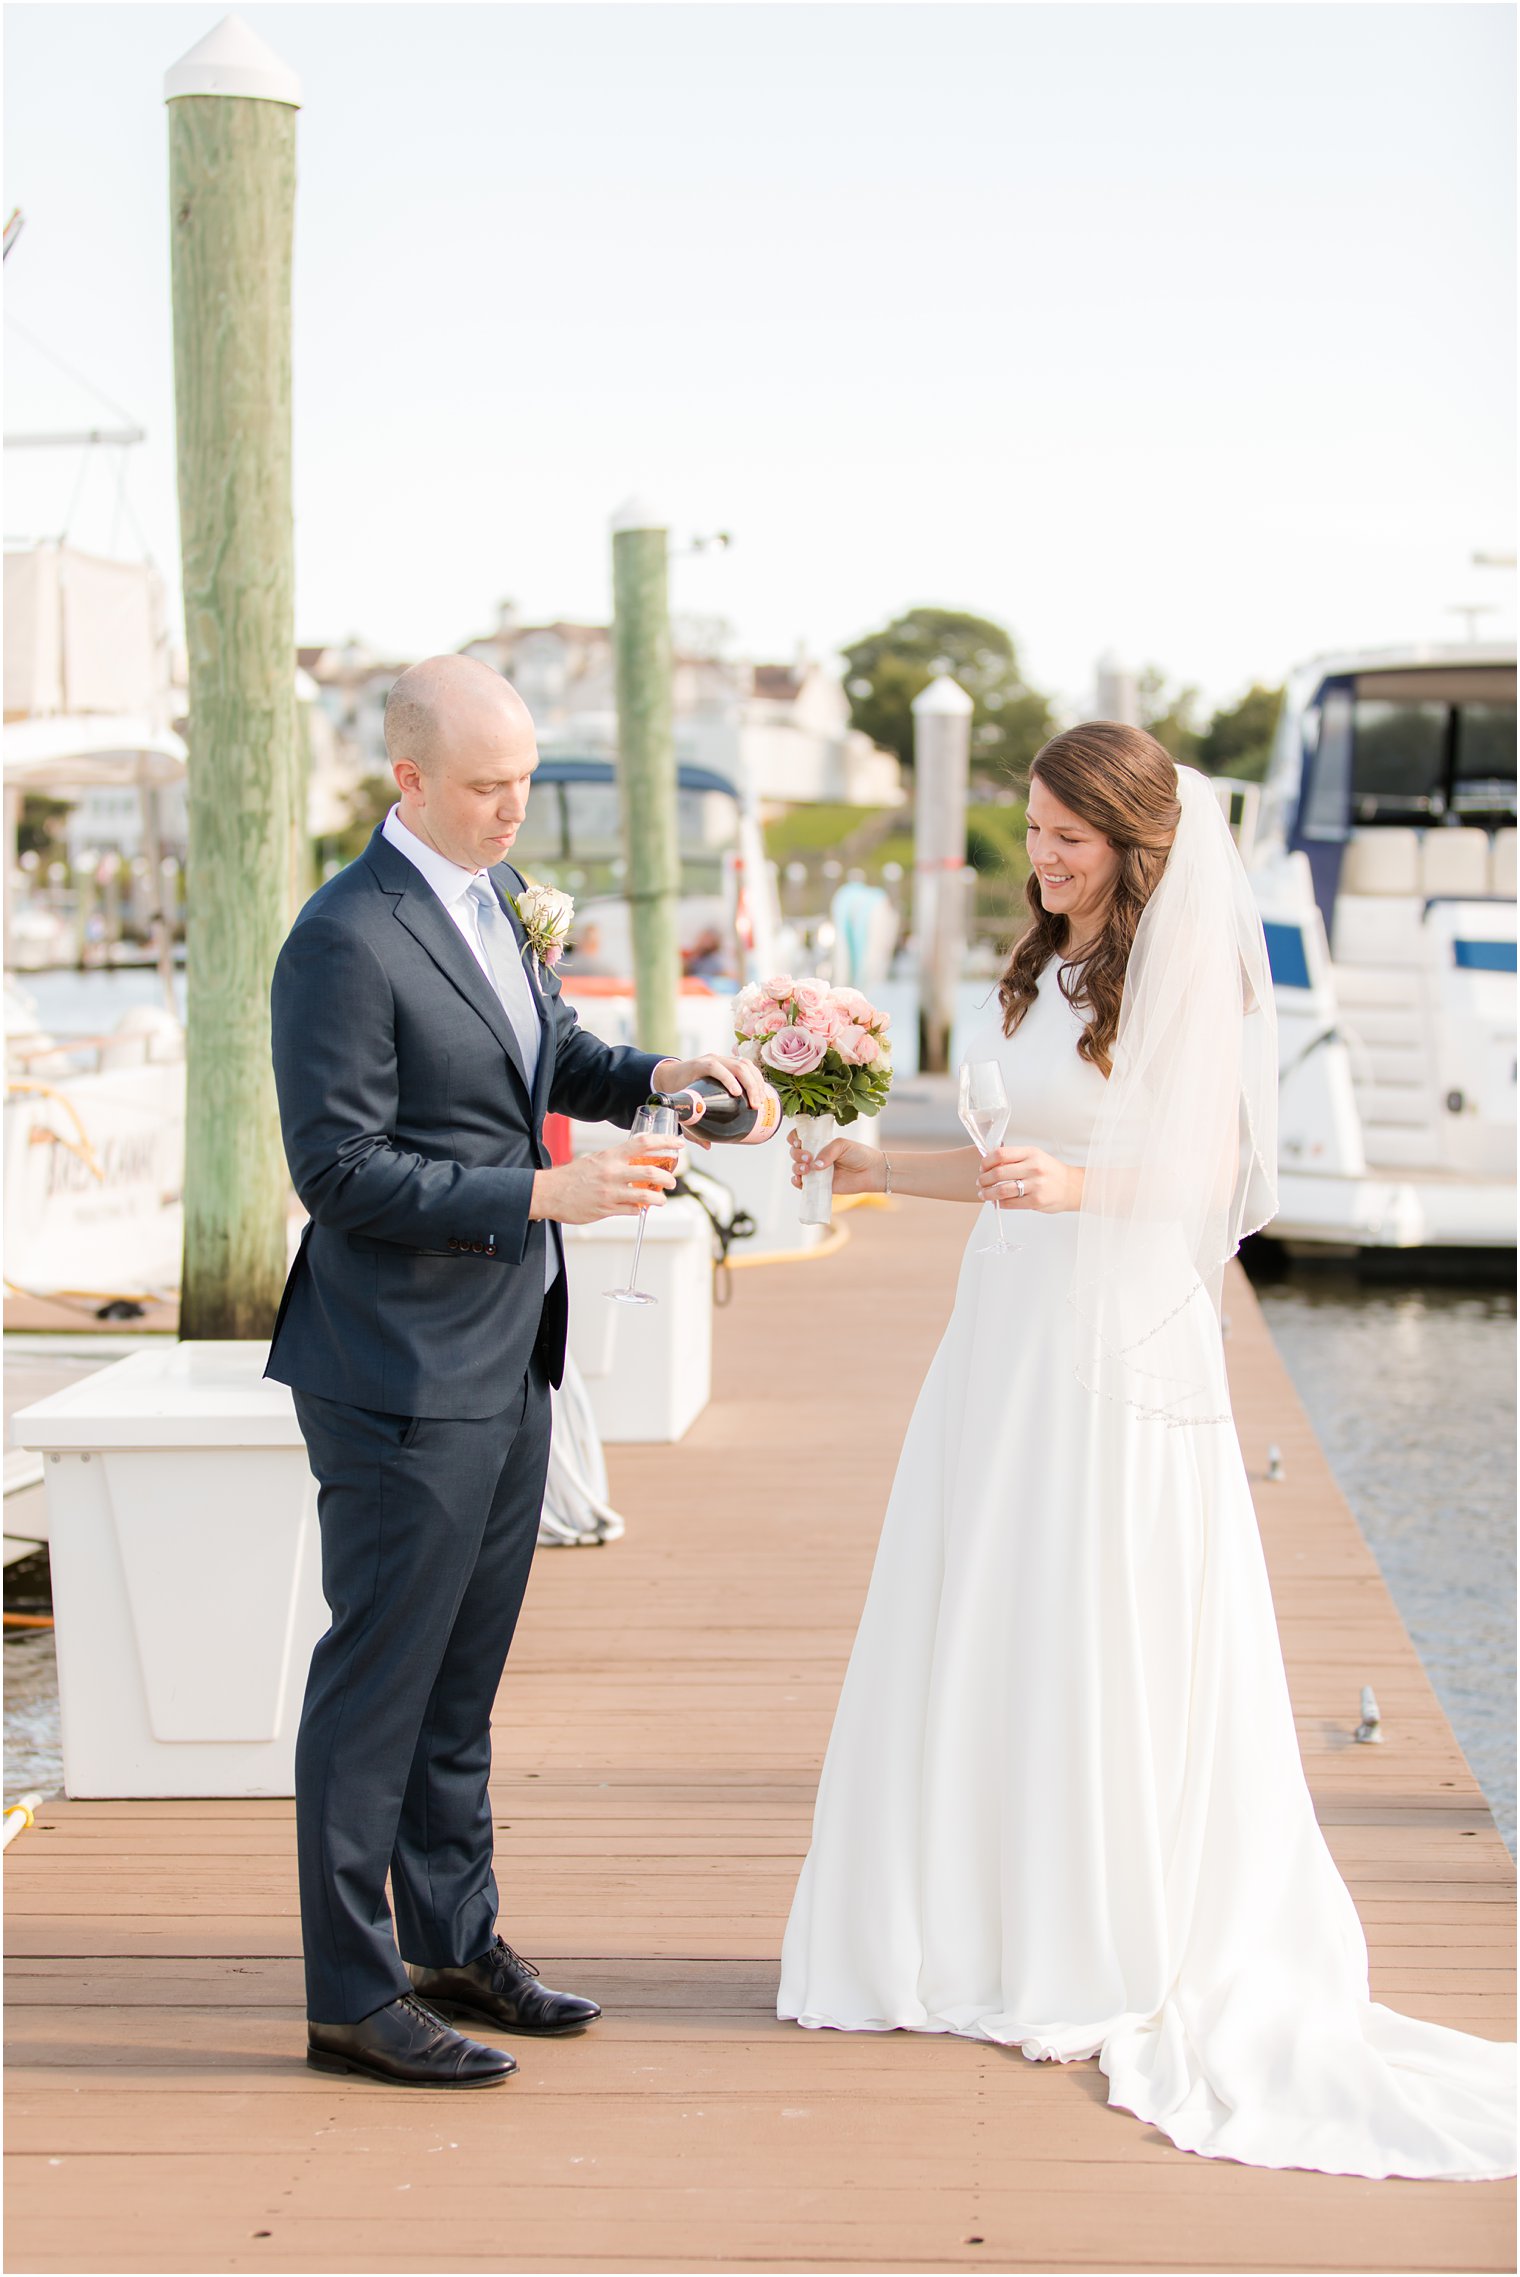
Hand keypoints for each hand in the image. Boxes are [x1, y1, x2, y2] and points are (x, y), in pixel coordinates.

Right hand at [530, 1132, 682, 1224]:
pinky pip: (632, 1210)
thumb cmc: (572, 1176)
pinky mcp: (607, 1210)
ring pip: (646, 1195)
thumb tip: (637, 1162)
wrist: (550, 1193)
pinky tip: (640, 1208)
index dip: (665, 1141)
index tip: (678, 1144)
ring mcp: (611, 1192)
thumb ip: (617, 1161)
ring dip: (659, 1198)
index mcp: (611, 1156)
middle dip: (668, 1178)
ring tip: (661, 1199)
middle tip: (672, 1181)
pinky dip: (640, 1209)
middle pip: (651, 1171)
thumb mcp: (596, 1159)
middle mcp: (612, 1172)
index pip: (643, 1143)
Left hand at [649, 1052, 768, 1147]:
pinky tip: (761, 1092)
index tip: (737, 1094)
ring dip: (757, 1082)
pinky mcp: (730, 1063)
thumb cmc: (677, 1089)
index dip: (727, 1078)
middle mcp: (712, 1059)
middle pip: (736, 1066)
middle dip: (750, 1085)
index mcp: (698, 1066)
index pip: (714, 1067)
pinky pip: (747, 1066)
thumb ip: (690, 1126)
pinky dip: (757, 1078)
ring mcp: (723, 1059)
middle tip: (755, 1106)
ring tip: (761, 1101)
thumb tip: (707, 1145)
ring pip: (745, 1065)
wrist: (673, 1074)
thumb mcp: (681, 1106)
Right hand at [788, 1130, 883, 1196]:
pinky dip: (797, 1182)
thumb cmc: (858, 1154)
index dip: (794, 1138)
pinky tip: (801, 1180)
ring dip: (797, 1168)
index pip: (799, 1137)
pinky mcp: (818, 1185)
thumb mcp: (842, 1145)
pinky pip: (802, 1184)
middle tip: (808, 1157)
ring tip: (807, 1169)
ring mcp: (815, 1170)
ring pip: (796, 1168)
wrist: (871, 1172)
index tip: (799, 1141)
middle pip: (795, 1153)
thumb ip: (827, 1152)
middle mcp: (815, 1155)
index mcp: (819, 1142)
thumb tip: (814, 1165)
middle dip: (797, 1154)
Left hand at [976, 1146, 1079, 1212]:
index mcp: (1031, 1153)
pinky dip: (1000, 1203)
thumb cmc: (1051, 1172)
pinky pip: (1010, 1203)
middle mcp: (1033, 1167)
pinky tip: (998, 1202)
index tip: (982, 1167)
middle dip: (983, 1179)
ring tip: (984, 1194)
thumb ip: (1015, 1159)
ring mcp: (1035, 1185)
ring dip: (988, 1193)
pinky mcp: (1036, 1201)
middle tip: (980, 1183)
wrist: (1073, 1187)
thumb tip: (990, 1164)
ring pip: (1002, 1190)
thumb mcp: (1035, 1157)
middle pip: (998, 1173)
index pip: (1000, 1154)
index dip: (986, 1162)